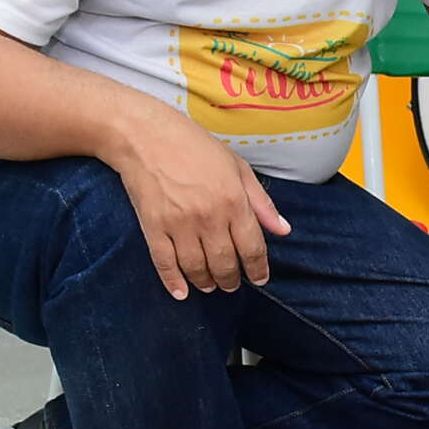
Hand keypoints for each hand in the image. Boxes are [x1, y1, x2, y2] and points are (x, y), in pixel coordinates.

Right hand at [105, 105, 290, 298]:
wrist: (145, 135)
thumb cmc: (194, 146)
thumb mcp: (237, 167)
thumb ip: (261, 202)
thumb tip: (283, 230)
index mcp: (234, 201)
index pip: (252, 248)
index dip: (258, 269)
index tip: (260, 278)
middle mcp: (209, 216)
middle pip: (225, 264)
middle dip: (231, 280)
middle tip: (232, 285)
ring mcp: (179, 224)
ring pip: (197, 268)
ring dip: (206, 283)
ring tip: (210, 286)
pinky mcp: (153, 227)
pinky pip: (165, 263)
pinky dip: (173, 282)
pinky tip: (181, 292)